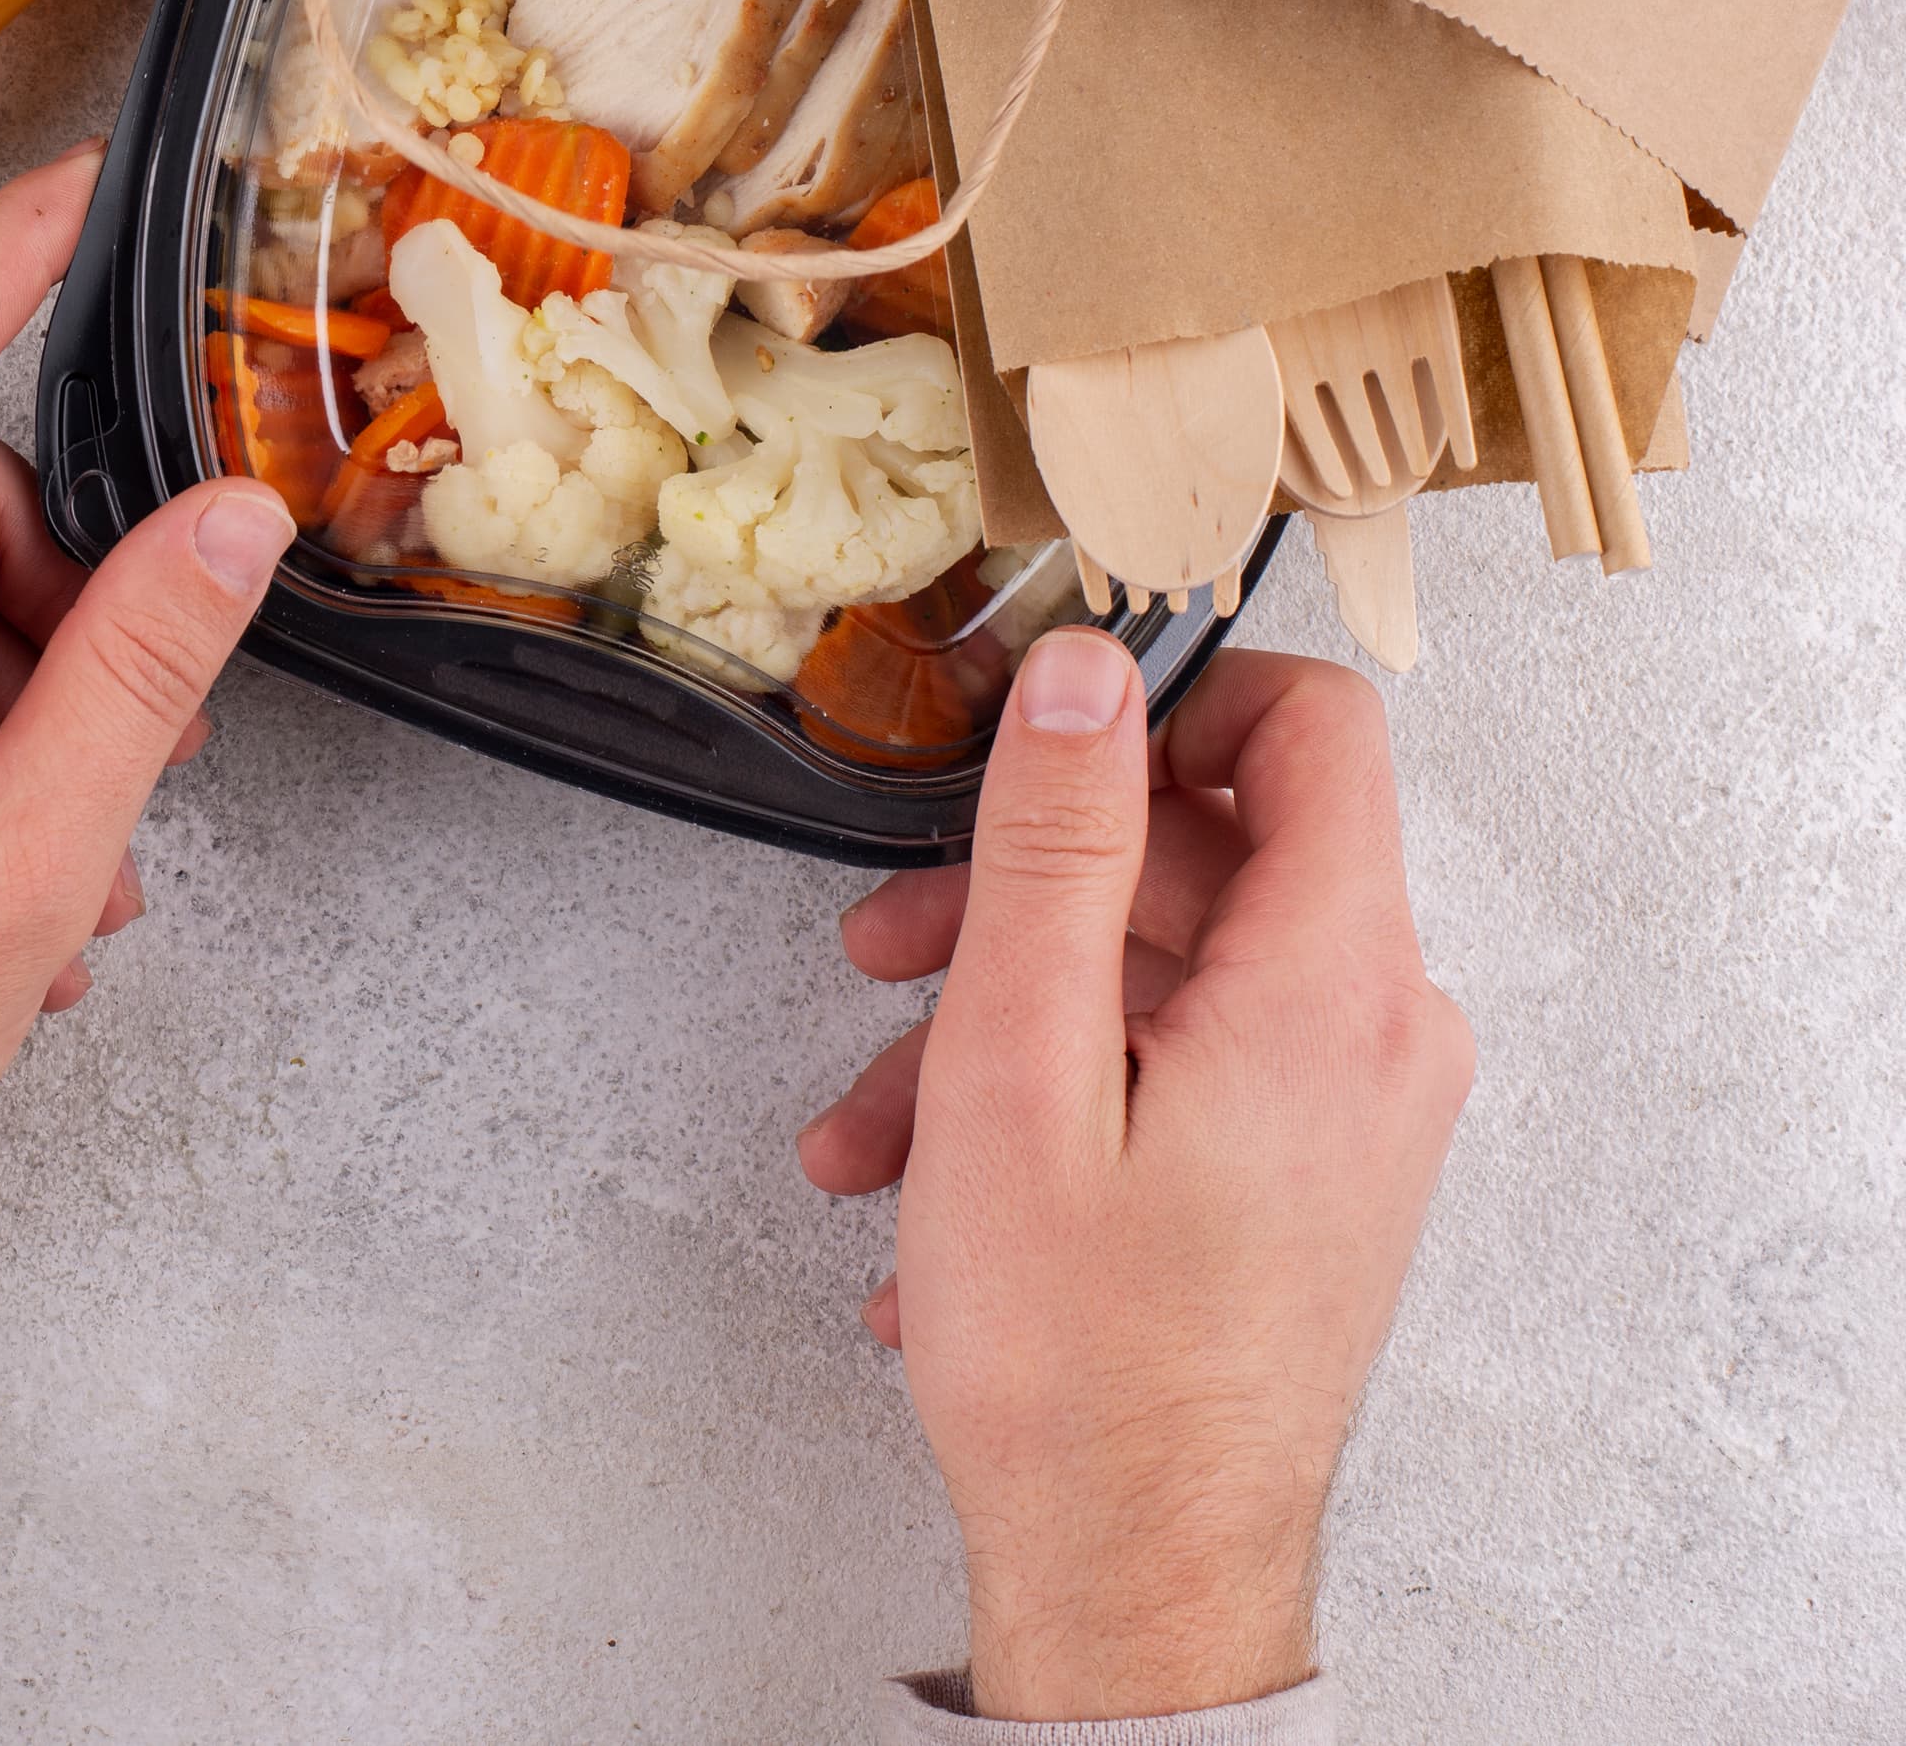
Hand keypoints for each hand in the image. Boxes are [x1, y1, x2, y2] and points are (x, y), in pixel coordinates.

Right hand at [796, 638, 1474, 1719]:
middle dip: (1019, 893)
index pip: (1313, 729)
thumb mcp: (1023, 1058)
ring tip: (873, 1123)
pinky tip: (939, 1189)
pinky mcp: (1312, 1178)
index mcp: (1335, 982)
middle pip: (1208, 861)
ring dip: (1001, 1022)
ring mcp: (1354, 1115)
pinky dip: (1054, 1099)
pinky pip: (1183, 1072)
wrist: (1137, 1576)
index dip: (1172, 696)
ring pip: (1168, 980)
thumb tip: (1085, 674)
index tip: (1043, 730)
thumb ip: (1056, 845)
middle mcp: (1377, 1035)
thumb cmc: (1083, 1357)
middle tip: (884, 947)